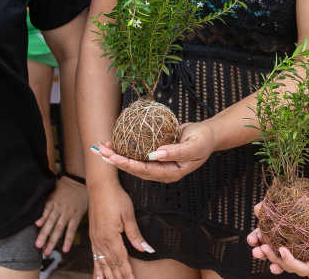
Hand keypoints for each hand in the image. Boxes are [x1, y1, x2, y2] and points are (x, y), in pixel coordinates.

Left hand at [35, 176, 87, 254]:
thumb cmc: (63, 187)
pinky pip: (72, 230)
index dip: (41, 217)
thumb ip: (45, 200)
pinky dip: (68, 240)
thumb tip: (32, 208)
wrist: (79, 182)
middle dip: (44, 234)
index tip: (36, 224)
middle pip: (51, 222)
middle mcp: (60, 208)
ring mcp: (68, 213)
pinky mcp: (76, 217)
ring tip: (47, 251)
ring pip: (60, 228)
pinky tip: (65, 249)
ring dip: (53, 241)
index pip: (46, 210)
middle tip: (38, 245)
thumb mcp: (52, 190)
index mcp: (52, 201)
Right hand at [89, 181, 152, 278]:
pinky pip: (94, 256)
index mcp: (110, 237)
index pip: (121, 259)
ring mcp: (95, 239)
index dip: (127, 272)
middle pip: (111, 264)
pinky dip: (97, 268)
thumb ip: (135, 235)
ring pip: (101, 262)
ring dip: (107, 275)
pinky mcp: (92, 236)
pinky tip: (98, 276)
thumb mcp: (128, 215)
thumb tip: (146, 250)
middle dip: (118, 277)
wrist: (100, 186)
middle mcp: (100, 240)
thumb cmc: (116, 198)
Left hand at [94, 121, 214, 182]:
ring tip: (102, 147)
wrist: (208, 135)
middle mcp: (161, 171)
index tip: (115, 157)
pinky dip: (126, 148)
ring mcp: (158, 165)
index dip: (129, 164)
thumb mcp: (194, 146)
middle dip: (117, 161)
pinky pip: (138, 154)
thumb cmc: (203, 140)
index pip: (145, 170)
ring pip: (134, 162)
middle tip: (100, 152)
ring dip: (117, 155)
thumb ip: (176, 151)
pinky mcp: (156, 156)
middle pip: (135, 169)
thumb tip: (155, 154)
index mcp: (170, 173)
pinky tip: (115, 141)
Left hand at [249, 205, 308, 276]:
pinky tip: (265, 235)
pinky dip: (275, 240)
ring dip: (270, 252)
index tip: (280, 249)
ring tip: (258, 244)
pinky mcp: (302, 240)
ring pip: (284, 255)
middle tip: (260, 248)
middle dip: (273, 258)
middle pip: (289, 264)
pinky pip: (287, 243)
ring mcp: (306, 250)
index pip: (302, 268)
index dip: (289, 262)